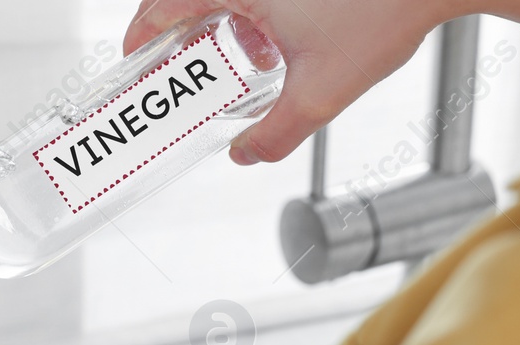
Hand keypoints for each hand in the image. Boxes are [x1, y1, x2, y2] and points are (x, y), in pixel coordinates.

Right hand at [123, 0, 519, 164]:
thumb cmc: (382, 13)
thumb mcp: (320, 94)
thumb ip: (274, 134)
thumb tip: (244, 154)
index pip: (160, 6)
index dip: (140, 37)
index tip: (137, 63)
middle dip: (180, 38)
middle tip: (182, 73)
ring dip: (220, 26)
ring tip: (236, 65)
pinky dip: (253, 15)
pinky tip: (277, 43)